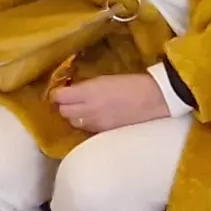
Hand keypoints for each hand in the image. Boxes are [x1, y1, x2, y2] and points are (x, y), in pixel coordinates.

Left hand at [52, 71, 174, 133]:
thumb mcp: (104, 79)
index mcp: (89, 92)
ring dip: (73, 115)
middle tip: (69, 99)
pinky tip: (92, 117)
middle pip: (63, 112)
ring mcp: (96, 123)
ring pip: (73, 122)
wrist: (154, 99)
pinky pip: (86, 129)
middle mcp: (89, 109)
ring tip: (81, 108)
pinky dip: (85, 123)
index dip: (56, 94)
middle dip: (63, 105)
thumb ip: (85, 87)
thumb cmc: (132, 83)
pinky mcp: (104, 132)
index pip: (59, 97)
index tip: (59, 91)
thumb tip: (71, 91)